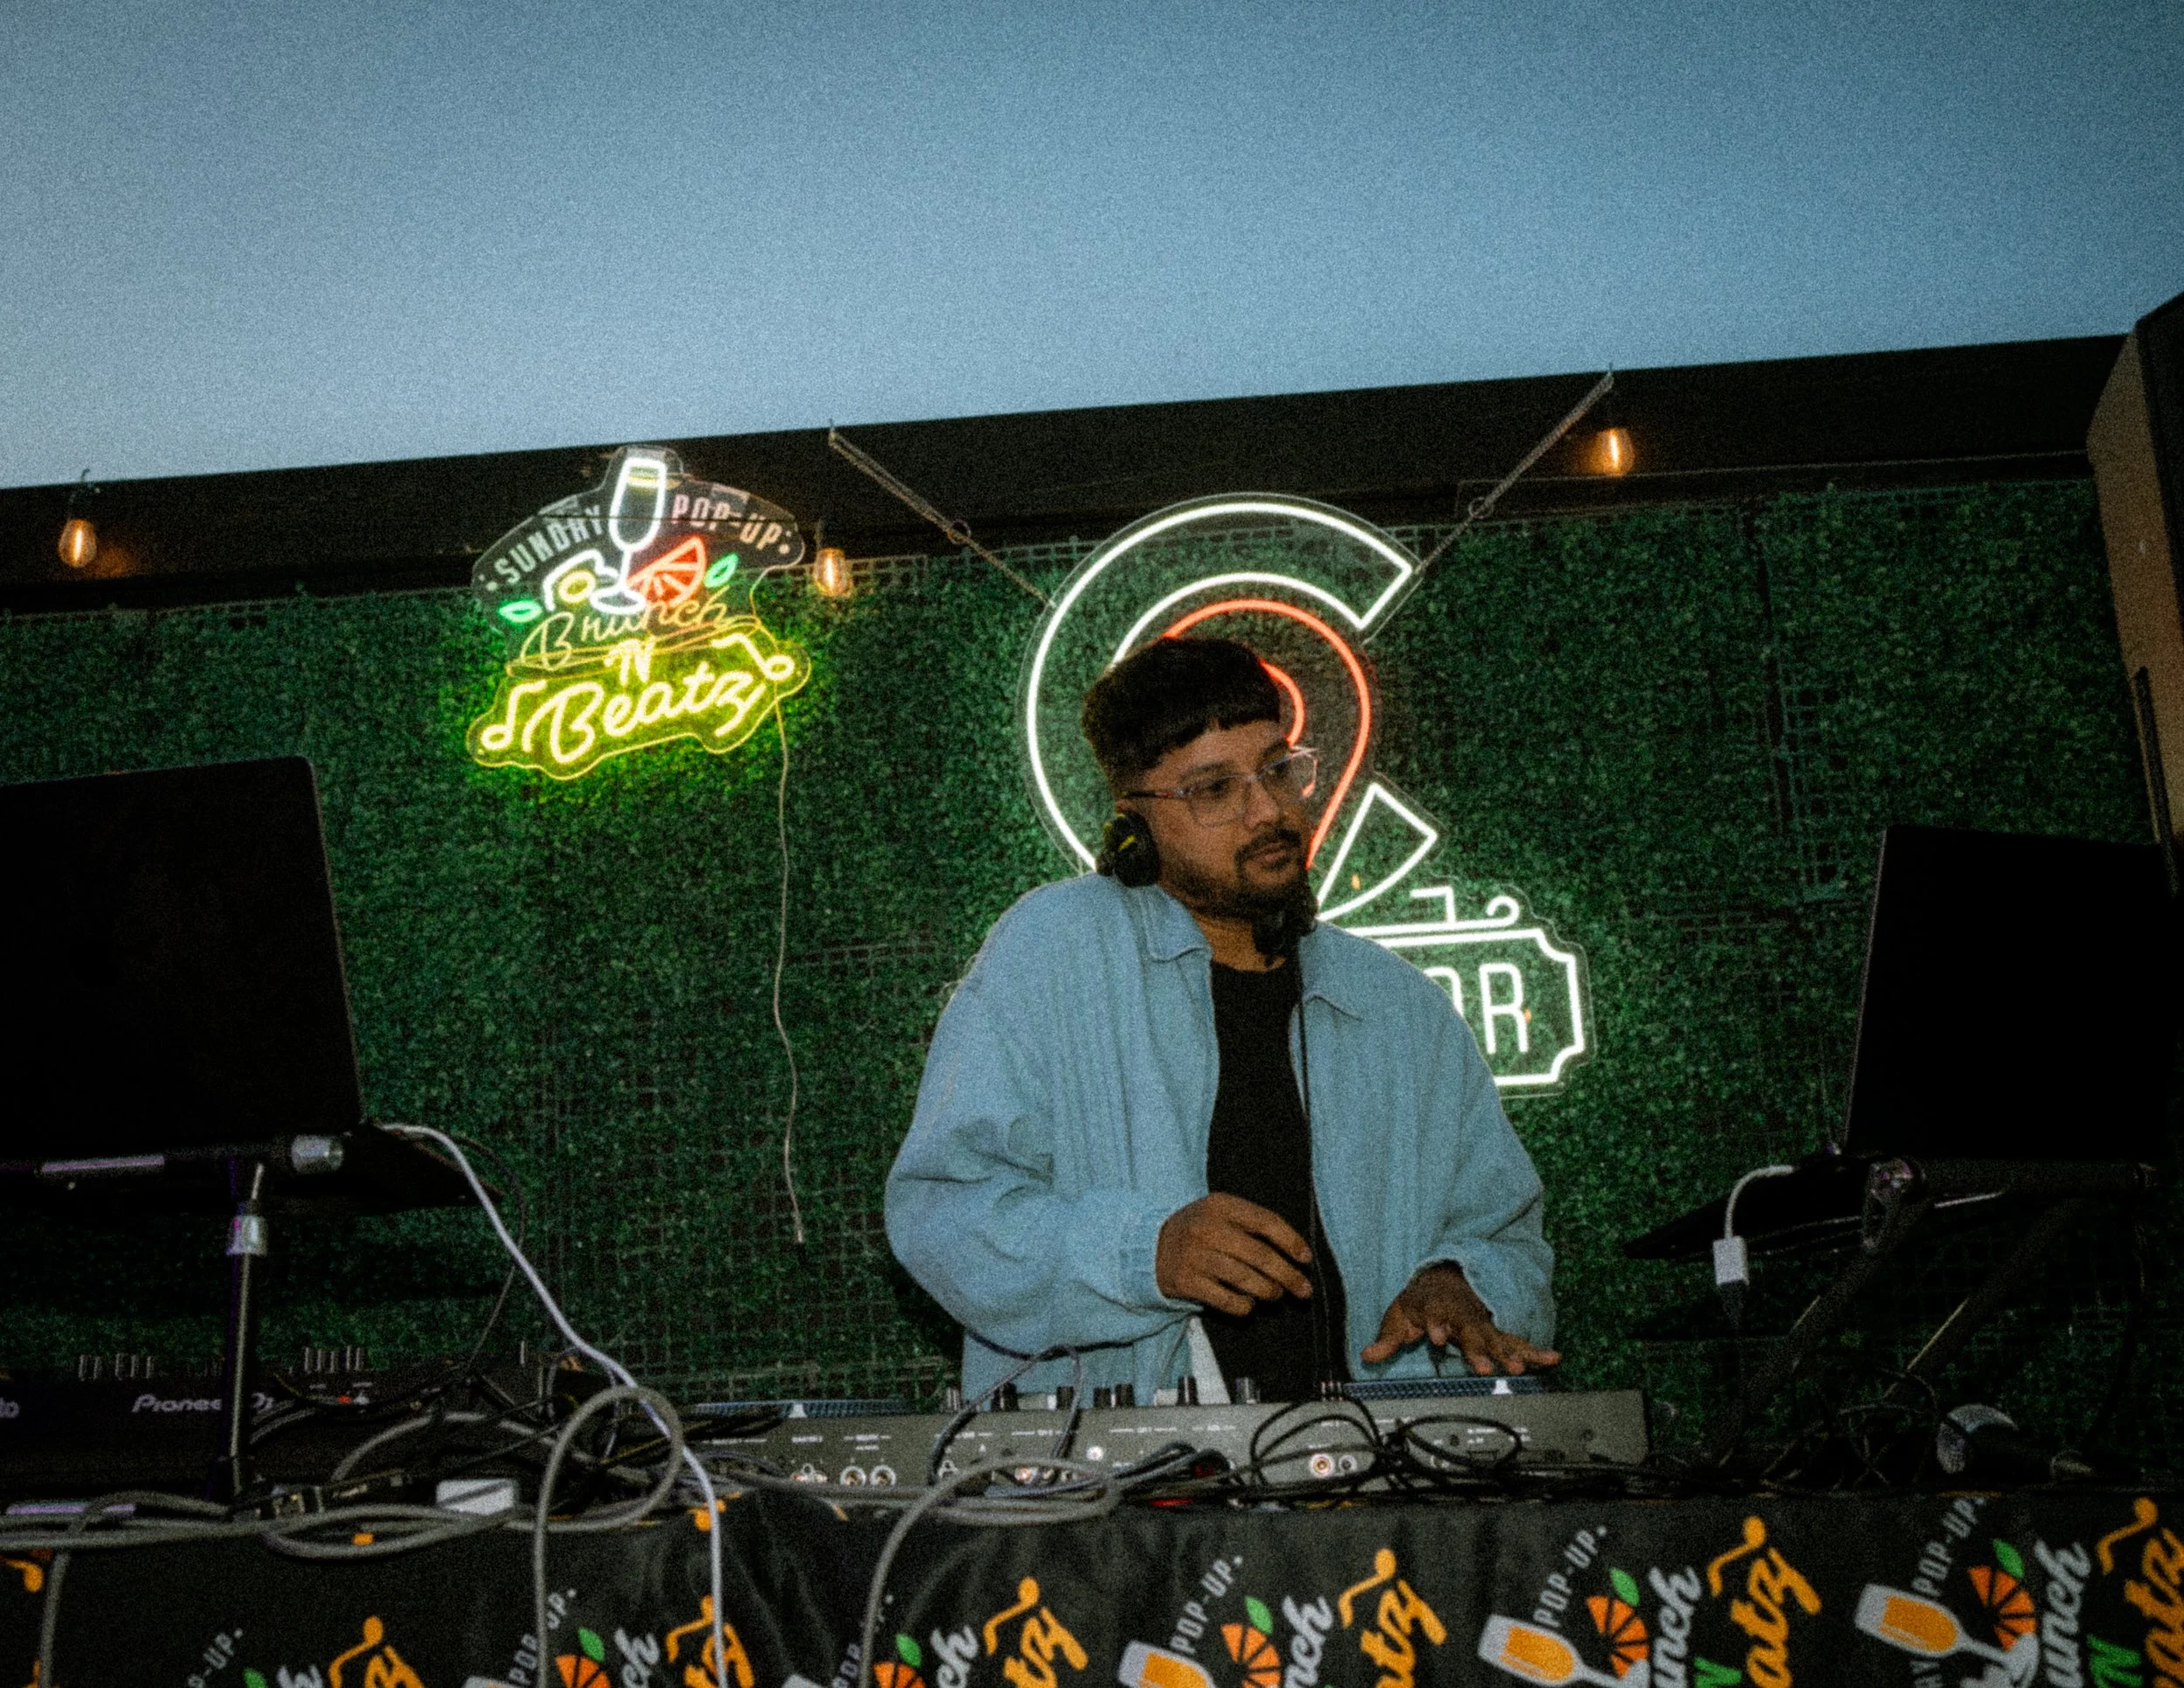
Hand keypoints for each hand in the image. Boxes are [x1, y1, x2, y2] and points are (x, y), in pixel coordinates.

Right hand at [1156, 1193, 1314, 1315]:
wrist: (1150, 1247)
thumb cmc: (1200, 1231)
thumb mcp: (1222, 1214)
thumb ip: (1254, 1225)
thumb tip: (1297, 1254)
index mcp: (1221, 1205)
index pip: (1266, 1222)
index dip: (1291, 1241)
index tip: (1306, 1259)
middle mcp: (1207, 1228)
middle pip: (1260, 1255)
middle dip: (1288, 1275)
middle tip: (1304, 1290)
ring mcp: (1195, 1256)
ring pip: (1246, 1279)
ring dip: (1269, 1291)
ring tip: (1275, 1295)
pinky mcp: (1186, 1282)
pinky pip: (1227, 1300)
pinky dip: (1244, 1306)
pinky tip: (1248, 1304)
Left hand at [1361, 1263, 1560, 1373]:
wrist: (1447, 1279)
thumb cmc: (1423, 1301)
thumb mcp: (1400, 1315)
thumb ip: (1387, 1337)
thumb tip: (1368, 1355)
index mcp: (1437, 1309)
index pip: (1435, 1317)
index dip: (1435, 1325)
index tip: (1435, 1336)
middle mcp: (1463, 1316)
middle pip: (1471, 1332)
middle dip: (1478, 1348)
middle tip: (1484, 1366)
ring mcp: (1483, 1324)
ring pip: (1497, 1339)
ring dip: (1508, 1353)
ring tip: (1518, 1368)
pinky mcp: (1498, 1332)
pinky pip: (1519, 1341)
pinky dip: (1536, 1351)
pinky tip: (1553, 1358)